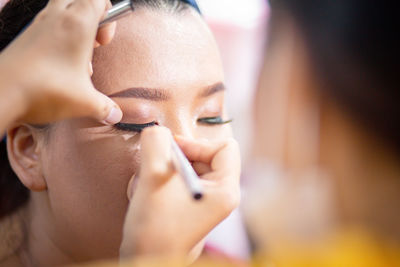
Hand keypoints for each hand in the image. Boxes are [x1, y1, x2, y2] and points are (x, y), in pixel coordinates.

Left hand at [0, 0, 121, 124]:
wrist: (0, 94)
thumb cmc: (46, 90)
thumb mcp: (85, 102)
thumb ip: (105, 107)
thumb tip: (116, 115)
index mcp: (77, 23)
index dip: (109, 14)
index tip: (104, 41)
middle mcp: (56, 18)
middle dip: (91, 16)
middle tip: (94, 42)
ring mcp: (38, 26)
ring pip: (61, 11)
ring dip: (74, 29)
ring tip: (78, 59)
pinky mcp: (25, 38)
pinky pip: (47, 27)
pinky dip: (58, 40)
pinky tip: (60, 67)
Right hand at [120, 127, 240, 260]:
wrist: (142, 261)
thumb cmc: (153, 228)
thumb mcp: (154, 177)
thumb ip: (156, 144)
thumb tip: (156, 130)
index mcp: (225, 190)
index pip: (225, 147)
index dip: (197, 143)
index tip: (172, 150)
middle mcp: (221, 196)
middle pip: (206, 155)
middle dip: (177, 157)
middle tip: (157, 168)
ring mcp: (206, 202)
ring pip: (189, 166)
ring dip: (165, 169)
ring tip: (149, 186)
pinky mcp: (192, 206)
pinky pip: (179, 179)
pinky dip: (162, 180)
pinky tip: (148, 194)